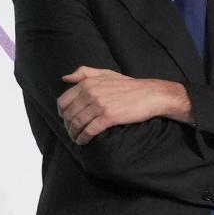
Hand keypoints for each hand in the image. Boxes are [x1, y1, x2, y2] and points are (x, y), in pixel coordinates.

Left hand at [57, 65, 190, 143]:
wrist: (151, 94)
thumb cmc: (129, 85)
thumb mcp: (106, 73)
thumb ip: (85, 73)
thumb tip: (65, 78)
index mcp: (88, 83)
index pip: (63, 101)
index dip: (62, 113)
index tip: (66, 120)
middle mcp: (91, 93)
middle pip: (69, 114)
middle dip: (68, 126)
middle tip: (72, 132)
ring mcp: (99, 105)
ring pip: (77, 123)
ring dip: (74, 134)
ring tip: (76, 139)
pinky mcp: (108, 116)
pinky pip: (89, 130)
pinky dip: (83, 138)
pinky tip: (83, 142)